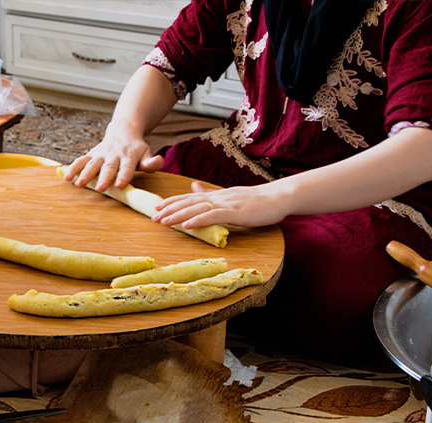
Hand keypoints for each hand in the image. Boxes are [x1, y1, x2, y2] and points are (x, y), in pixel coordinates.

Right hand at [63, 124, 163, 191]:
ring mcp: (101, 154)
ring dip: (85, 173)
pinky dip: (73, 168)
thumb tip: (158, 161)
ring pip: (92, 163)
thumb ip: (151, 162)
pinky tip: (66, 177)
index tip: (119, 185)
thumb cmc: (136, 148)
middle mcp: (114, 154)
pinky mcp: (91, 154)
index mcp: (129, 155)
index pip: (127, 167)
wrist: (123, 130)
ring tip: (79, 184)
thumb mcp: (146, 153)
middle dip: (103, 177)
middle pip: (109, 167)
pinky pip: (81, 160)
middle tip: (100, 188)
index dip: (123, 175)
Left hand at [152, 181, 292, 228]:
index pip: (189, 198)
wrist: (278, 198)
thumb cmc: (256, 200)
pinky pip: (213, 216)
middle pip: (189, 203)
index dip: (173, 202)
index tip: (157, 207)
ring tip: (163, 221)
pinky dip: (198, 221)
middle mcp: (218, 197)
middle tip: (153, 216)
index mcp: (216, 195)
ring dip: (178, 215)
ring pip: (197, 209)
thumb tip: (194, 187)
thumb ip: (211, 194)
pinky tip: (186, 225)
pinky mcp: (235, 213)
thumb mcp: (230, 195)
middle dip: (170, 210)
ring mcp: (226, 204)